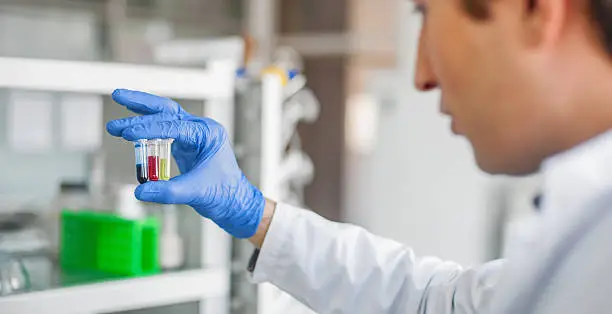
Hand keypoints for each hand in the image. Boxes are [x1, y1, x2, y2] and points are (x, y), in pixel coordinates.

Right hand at [106, 89, 264, 237]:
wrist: (235, 202)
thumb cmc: (223, 194)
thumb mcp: (196, 193)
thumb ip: (168, 192)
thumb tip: (140, 192)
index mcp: (208, 134)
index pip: (174, 125)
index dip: (148, 128)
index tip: (127, 132)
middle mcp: (201, 129)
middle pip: (167, 110)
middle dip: (141, 103)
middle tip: (117, 95)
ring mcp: (194, 135)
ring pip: (165, 116)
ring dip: (141, 110)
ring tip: (118, 104)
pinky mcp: (187, 144)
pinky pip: (164, 130)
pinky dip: (147, 126)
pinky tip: (131, 127)